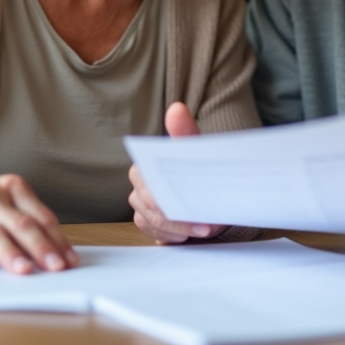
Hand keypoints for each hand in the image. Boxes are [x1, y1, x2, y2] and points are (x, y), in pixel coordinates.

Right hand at [0, 172, 79, 274]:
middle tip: (56, 266)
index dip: (58, 239)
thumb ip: (26, 217)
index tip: (70, 259)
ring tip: (24, 270)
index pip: (40, 216)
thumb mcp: (3, 197)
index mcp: (11, 187)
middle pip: (21, 224)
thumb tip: (56, 249)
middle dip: (41, 247)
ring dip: (10, 254)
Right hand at [129, 102, 225, 243]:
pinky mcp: (150, 226)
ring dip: (180, 230)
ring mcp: (141, 209)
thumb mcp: (195, 149)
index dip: (168, 199)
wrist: (207, 188)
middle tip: (207, 225)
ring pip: (155, 224)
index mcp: (142, 167)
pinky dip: (174, 237)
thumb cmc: (197, 166)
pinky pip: (156, 235)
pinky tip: (191, 236)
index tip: (191, 207)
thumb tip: (176, 108)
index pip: (148, 187)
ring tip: (205, 230)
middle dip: (179, 218)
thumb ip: (185, 132)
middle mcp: (137, 188)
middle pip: (152, 208)